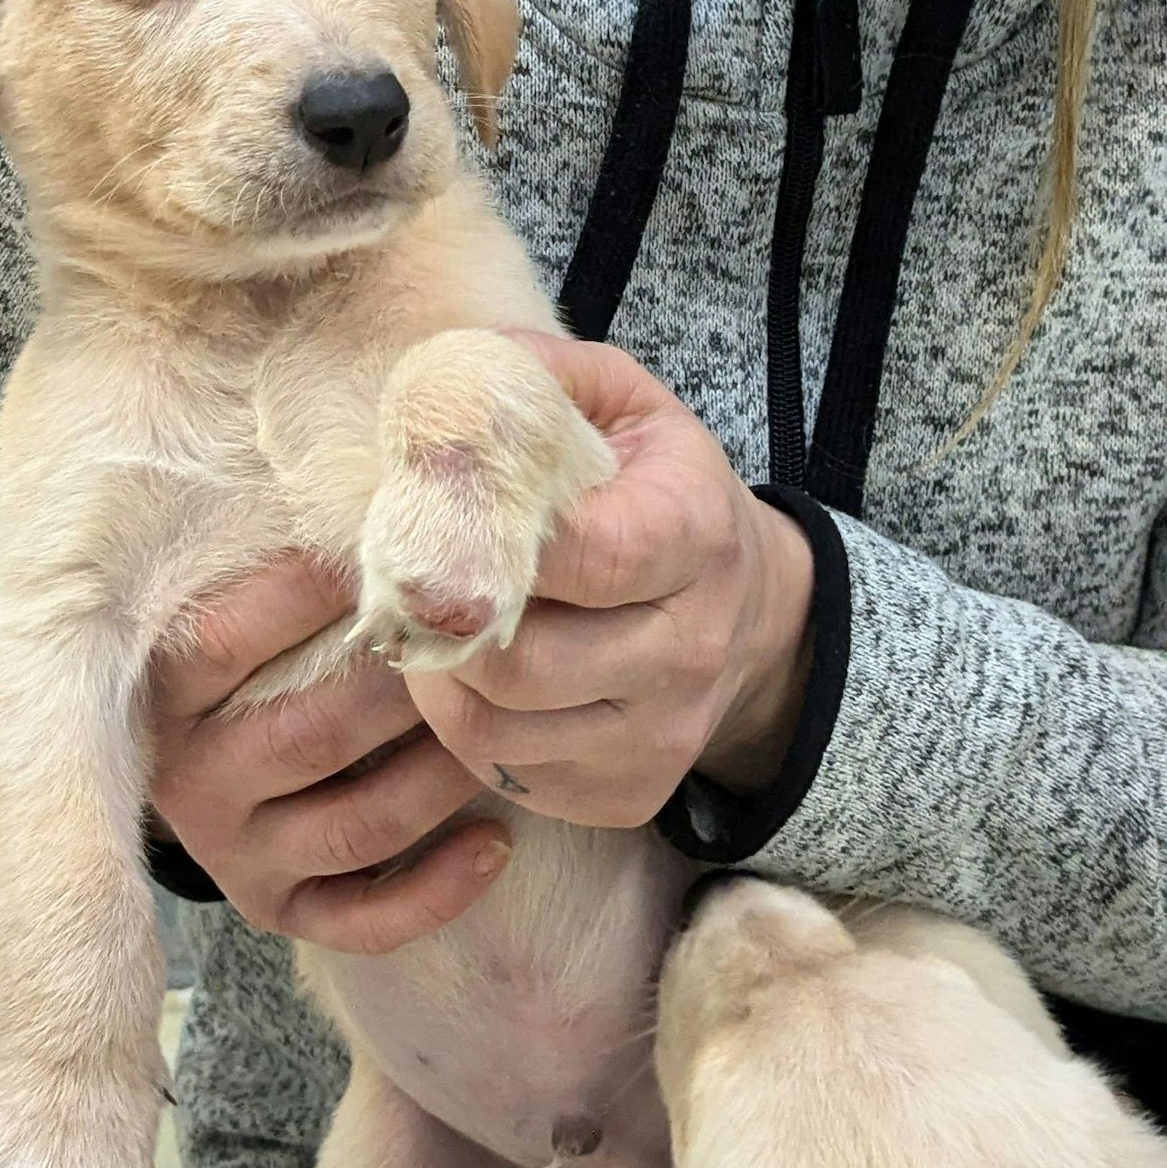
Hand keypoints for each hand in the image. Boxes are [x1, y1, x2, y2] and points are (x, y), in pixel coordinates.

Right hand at [146, 555, 512, 952]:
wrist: (216, 741)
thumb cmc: (262, 633)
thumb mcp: (244, 585)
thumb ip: (293, 544)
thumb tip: (373, 476)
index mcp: (167, 690)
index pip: (223, 639)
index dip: (307, 590)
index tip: (390, 543)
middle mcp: (190, 780)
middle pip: (310, 734)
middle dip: (407, 688)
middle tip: (485, 638)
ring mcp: (234, 851)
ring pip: (354, 826)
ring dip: (441, 778)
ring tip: (504, 726)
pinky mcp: (278, 906)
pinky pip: (360, 919)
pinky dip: (434, 890)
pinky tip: (498, 840)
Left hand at [404, 332, 814, 827]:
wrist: (753, 612)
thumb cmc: (661, 490)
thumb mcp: (622, 404)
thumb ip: (537, 375)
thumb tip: (445, 380)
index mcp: (694, 533)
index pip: (587, 555)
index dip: (492, 542)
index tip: (440, 517)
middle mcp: (690, 647)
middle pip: (522, 661)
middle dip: (444, 620)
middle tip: (414, 580)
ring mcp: (662, 733)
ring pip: (494, 731)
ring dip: (438, 678)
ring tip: (438, 625)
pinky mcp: (628, 792)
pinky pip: (503, 776)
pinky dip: (463, 730)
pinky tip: (476, 678)